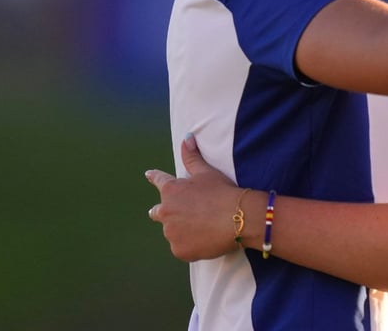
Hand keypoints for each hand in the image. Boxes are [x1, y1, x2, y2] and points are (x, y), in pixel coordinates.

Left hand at [145, 134, 246, 261]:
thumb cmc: (223, 192)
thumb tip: (186, 137)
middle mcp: (165, 212)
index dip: (154, 177)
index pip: (159, 181)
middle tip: (172, 213)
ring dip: (180, 229)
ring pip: (172, 231)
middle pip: (157, 212)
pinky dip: (189, 244)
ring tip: (199, 228)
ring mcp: (171, 233)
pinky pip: (181, 247)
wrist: (238, 218)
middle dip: (162, 211)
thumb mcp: (207, 172)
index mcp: (170, 190)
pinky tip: (203, 240)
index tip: (149, 174)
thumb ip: (192, 157)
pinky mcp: (179, 250)